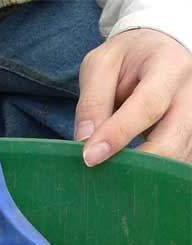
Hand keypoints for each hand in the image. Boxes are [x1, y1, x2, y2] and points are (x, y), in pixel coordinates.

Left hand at [75, 28, 191, 164]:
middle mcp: (191, 93)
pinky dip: (153, 171)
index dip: (118, 135)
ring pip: (178, 156)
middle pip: (171, 141)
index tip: (90, 157)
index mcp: (169, 67)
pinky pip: (178, 160)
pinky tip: (129, 169)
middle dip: (135, 164)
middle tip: (100, 172)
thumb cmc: (128, 57)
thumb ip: (92, 101)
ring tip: (111, 170)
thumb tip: (85, 140)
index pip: (148, 106)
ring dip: (143, 171)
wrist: (159, 49)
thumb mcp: (101, 65)